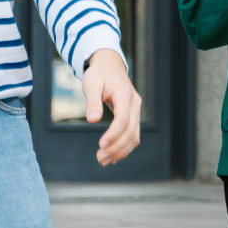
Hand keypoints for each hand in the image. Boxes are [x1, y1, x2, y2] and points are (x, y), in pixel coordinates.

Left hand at [81, 48, 141, 165]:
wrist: (110, 66)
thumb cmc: (99, 74)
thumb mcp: (91, 84)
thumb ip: (92, 101)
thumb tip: (92, 120)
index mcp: (124, 94)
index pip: (123, 119)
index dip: (114, 134)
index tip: (101, 145)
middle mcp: (134, 104)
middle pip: (131, 131)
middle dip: (117, 147)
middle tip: (100, 158)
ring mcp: (136, 111)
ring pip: (134, 136)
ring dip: (121, 151)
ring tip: (103, 161)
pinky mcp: (133, 116)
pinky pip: (132, 135)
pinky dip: (124, 147)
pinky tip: (112, 156)